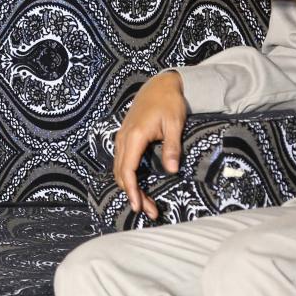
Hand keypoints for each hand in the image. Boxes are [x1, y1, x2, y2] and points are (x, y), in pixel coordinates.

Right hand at [112, 71, 188, 219]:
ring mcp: (122, 137)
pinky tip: (138, 185)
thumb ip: (172, 147)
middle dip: (132, 194)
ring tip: (145, 202)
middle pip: (121, 174)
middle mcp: (124, 138)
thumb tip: (173, 171)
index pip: (127, 169)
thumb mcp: (175, 124)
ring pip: (119, 169)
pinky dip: (128, 176)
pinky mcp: (126, 137)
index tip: (139, 206)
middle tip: (149, 211)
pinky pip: (122, 161)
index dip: (132, 190)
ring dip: (130, 187)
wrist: (161, 84)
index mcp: (135, 136)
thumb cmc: (169, 102)